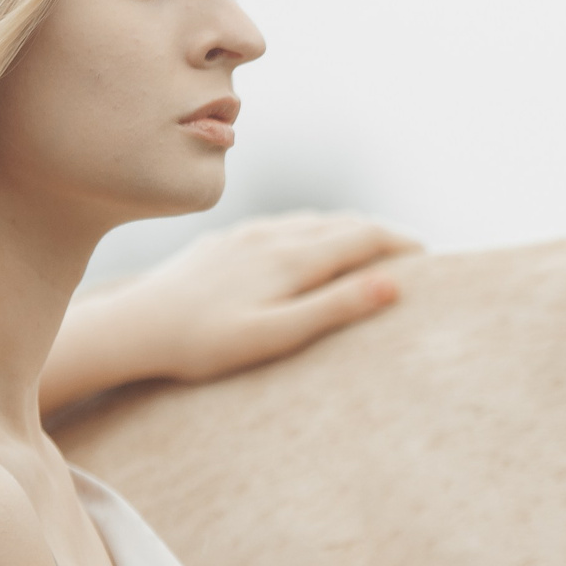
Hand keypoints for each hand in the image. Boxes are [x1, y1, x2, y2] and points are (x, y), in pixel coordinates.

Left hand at [43, 213, 420, 408]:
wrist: (135, 327)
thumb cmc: (205, 344)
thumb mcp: (275, 335)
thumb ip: (334, 308)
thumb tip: (392, 284)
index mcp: (293, 258)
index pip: (364, 237)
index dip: (402, 244)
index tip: (430, 258)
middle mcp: (273, 236)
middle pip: (342, 224)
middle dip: (381, 235)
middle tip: (410, 254)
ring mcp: (246, 235)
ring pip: (311, 221)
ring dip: (347, 231)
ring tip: (369, 249)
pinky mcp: (223, 242)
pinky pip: (280, 226)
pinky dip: (310, 231)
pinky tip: (305, 246)